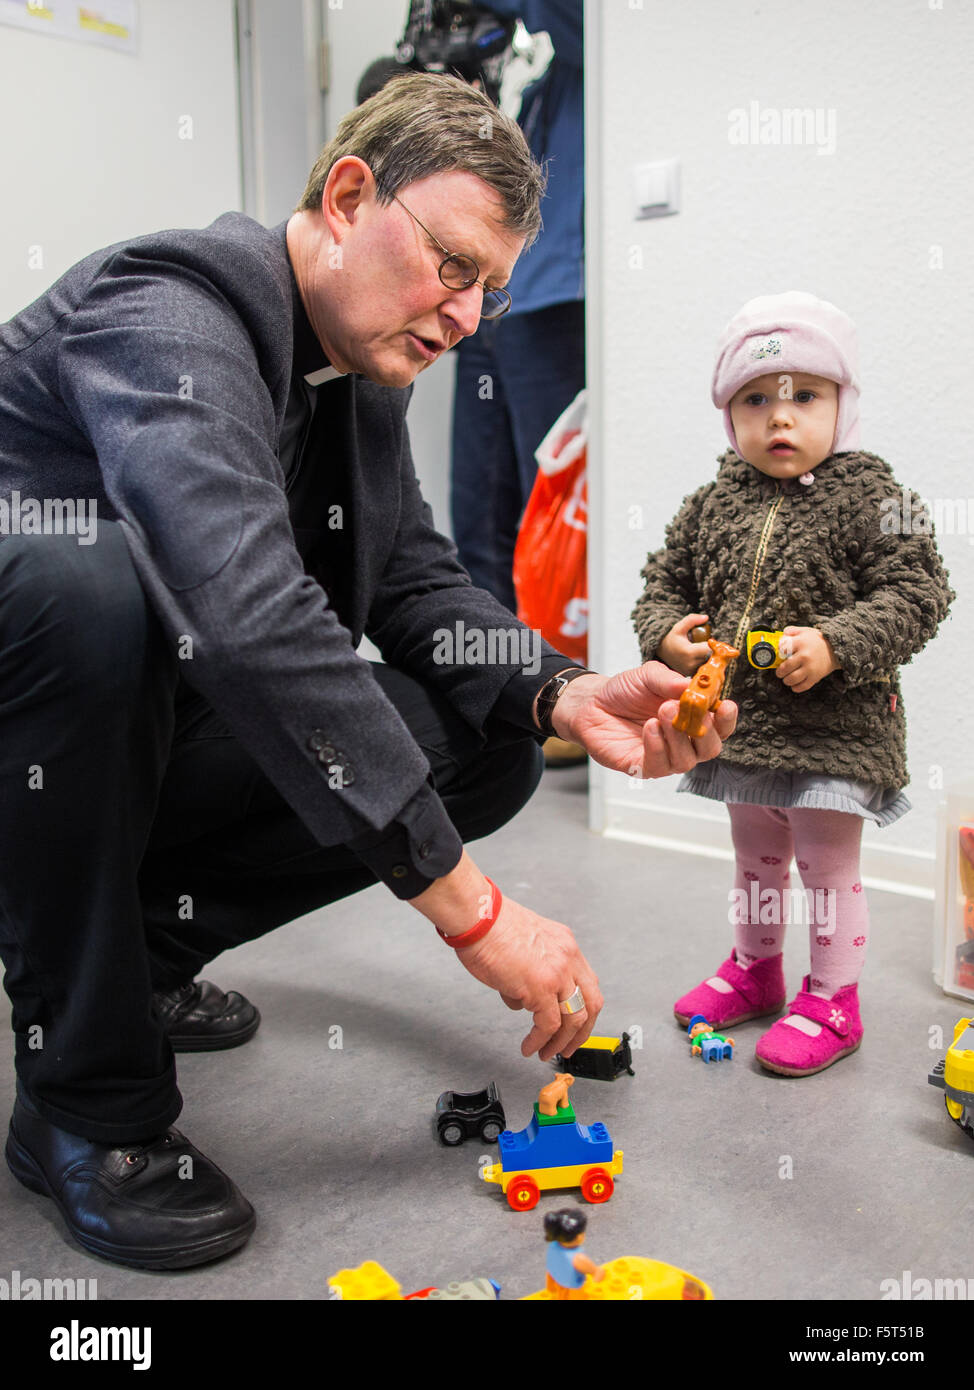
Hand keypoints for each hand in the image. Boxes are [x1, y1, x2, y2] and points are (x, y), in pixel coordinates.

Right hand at [408, 852, 602, 1059]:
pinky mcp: (541, 987)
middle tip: (568, 1047)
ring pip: (574, 1018)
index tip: (573, 1024)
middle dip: (581, 1031)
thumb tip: (521, 999)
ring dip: (562, 1042)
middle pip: (591, 1003)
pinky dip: (540, 1041)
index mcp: (565, 944)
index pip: (587, 983)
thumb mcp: (523, 944)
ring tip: (547, 1053)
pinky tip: (530, 1047)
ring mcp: (558, 973)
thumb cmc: (489, 925)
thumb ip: (530, 972)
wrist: (477, 917)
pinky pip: (548, 1025)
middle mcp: (568, 957)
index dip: (583, 1008)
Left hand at [551, 666, 736, 778]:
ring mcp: (665, 757)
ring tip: (660, 713)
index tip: (725, 705)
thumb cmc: (625, 691)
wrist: (592, 703)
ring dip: (677, 736)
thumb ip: (669, 680)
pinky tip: (649, 728)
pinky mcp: (643, 768)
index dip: (726, 719)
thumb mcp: (648, 675)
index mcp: (692, 718)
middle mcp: (683, 741)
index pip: (721, 725)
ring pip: (687, 760)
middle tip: (685, 708)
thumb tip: (691, 686)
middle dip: (703, 729)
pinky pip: (660, 766)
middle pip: (710, 748)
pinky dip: (658, 746)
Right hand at [657, 613, 712, 676]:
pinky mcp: (691, 674)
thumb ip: (692, 620)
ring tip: (701, 650)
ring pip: (708, 663)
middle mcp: (691, 664)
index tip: (711, 640)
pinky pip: (703, 668)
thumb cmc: (671, 638)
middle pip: (711, 657)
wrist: (662, 651)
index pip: (710, 650)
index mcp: (689, 652)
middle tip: (706, 644)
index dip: (714, 644)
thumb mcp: (679, 627)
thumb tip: (706, 617)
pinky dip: (704, 662)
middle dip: (712, 650)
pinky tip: (699, 656)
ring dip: (709, 657)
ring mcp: (691, 671)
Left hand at [775, 626, 839, 691]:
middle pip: (784, 668)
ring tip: (786, 678)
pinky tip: (794, 685)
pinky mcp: (815, 677)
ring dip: (786, 680)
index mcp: (800, 643)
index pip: (782, 649)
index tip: (781, 655)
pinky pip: (803, 686)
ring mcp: (810, 668)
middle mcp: (804, 656)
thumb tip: (782, 634)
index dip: (779, 653)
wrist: (836, 649)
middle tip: (780, 672)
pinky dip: (796, 687)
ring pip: (792, 679)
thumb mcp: (805, 631)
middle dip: (779, 672)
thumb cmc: (818, 640)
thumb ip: (792, 631)